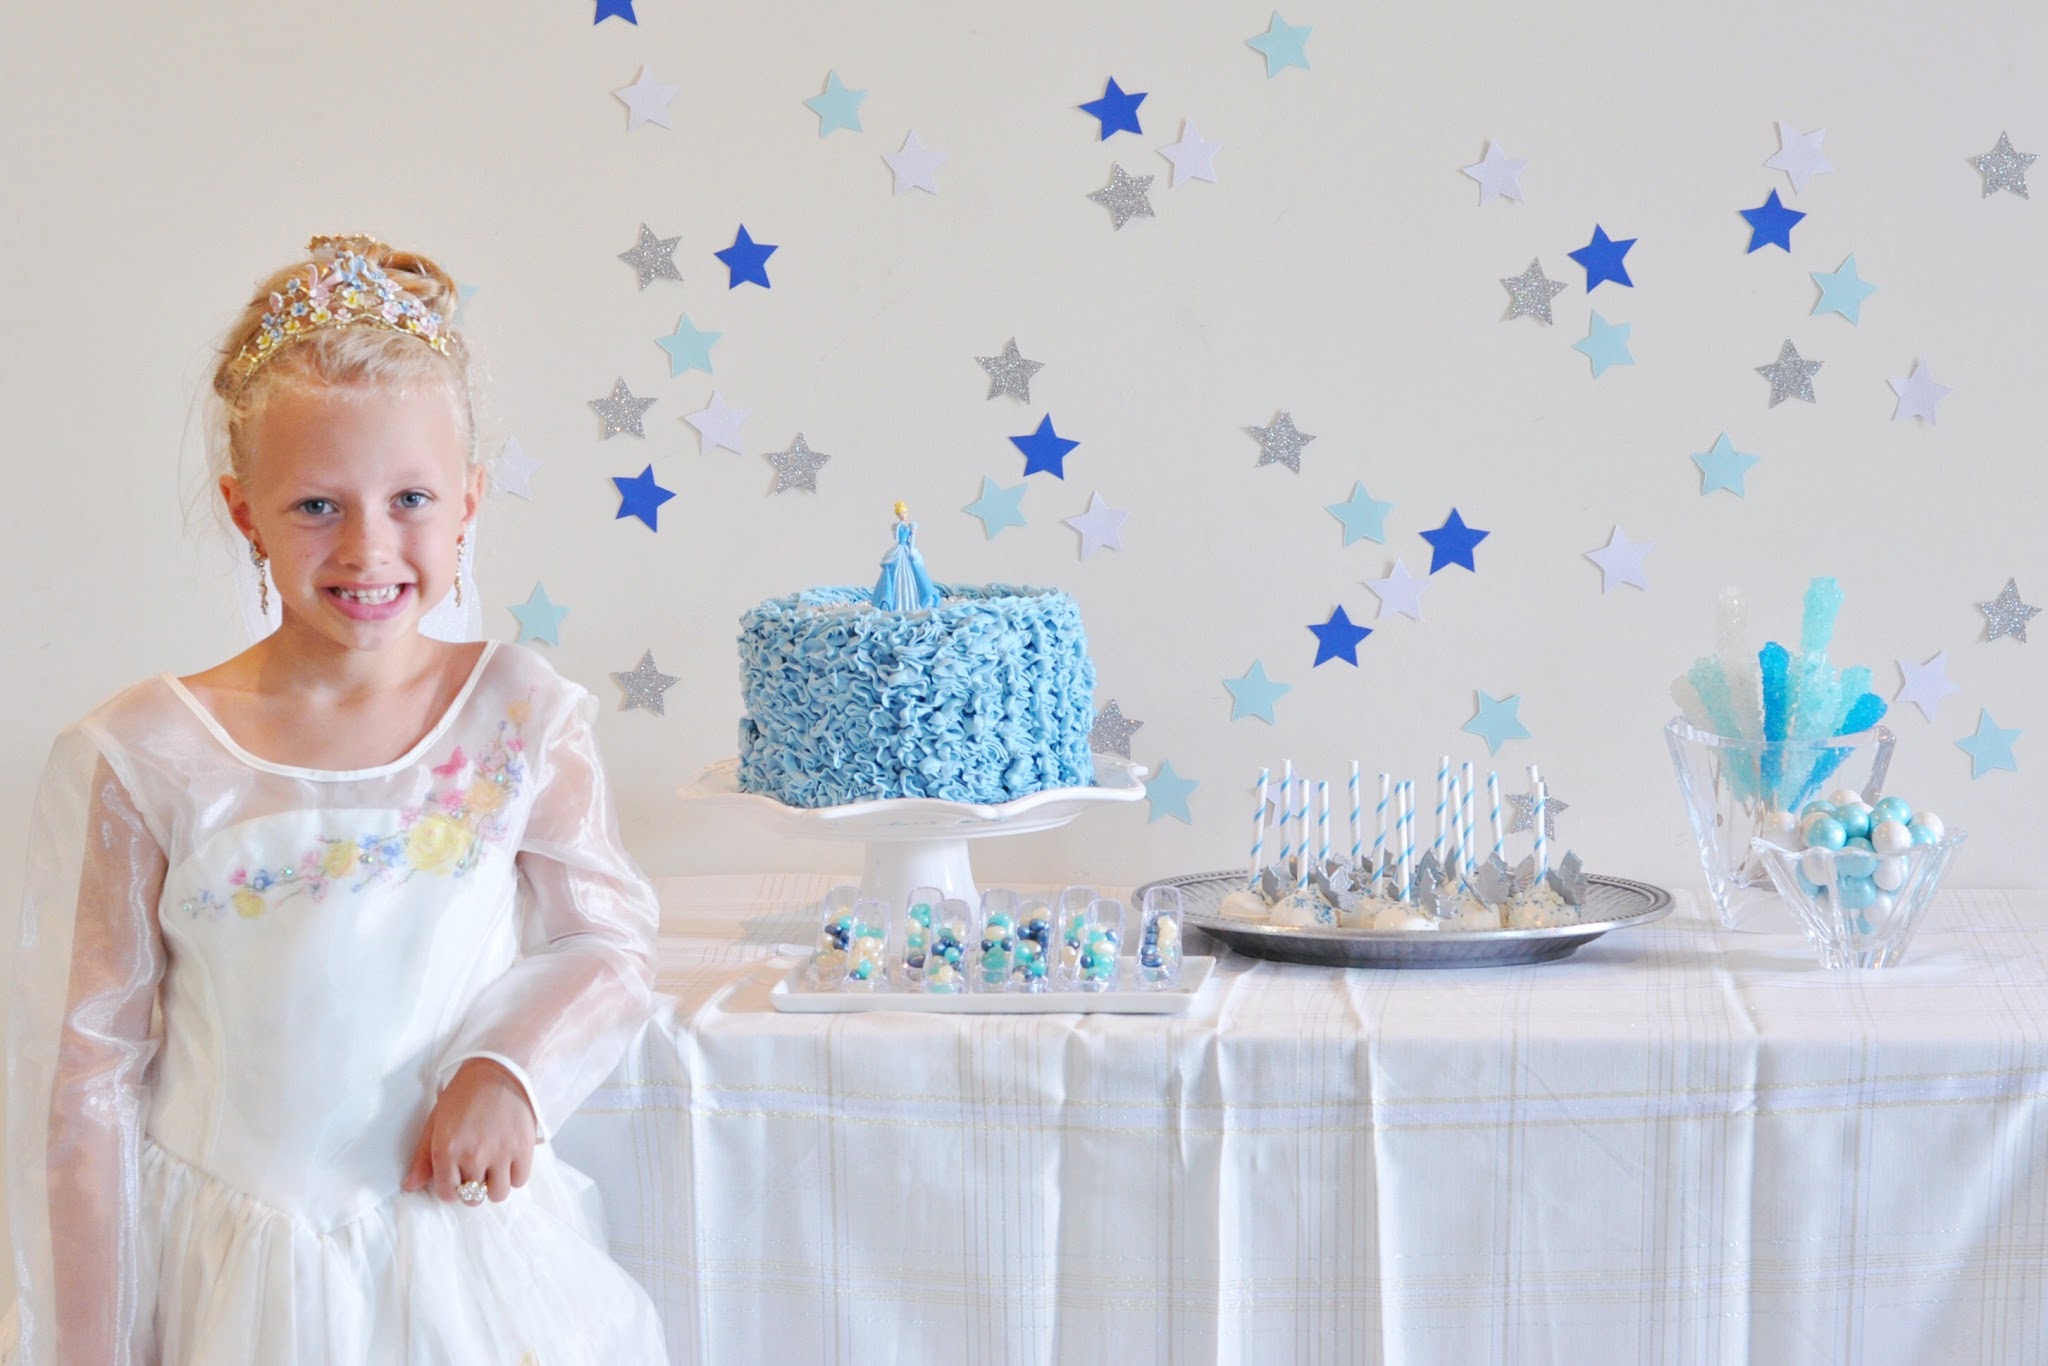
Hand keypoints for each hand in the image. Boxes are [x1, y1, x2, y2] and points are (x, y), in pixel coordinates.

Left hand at [402, 1057, 537, 1204]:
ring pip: (497, 1195)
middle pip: (472, 1198)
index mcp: (447, 1150)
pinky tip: (509, 1159)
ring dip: (494, 1186)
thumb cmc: (465, 1093)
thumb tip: (410, 1186)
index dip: (451, 1188)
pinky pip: (519, 1181)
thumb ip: (423, 1157)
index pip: (447, 1193)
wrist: (501, 1069)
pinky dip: (514, 1175)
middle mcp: (473, 1156)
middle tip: (475, 1170)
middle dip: (472, 1188)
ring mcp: (500, 1154)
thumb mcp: (437, 1121)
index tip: (456, 1177)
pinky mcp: (523, 1149)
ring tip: (494, 1168)